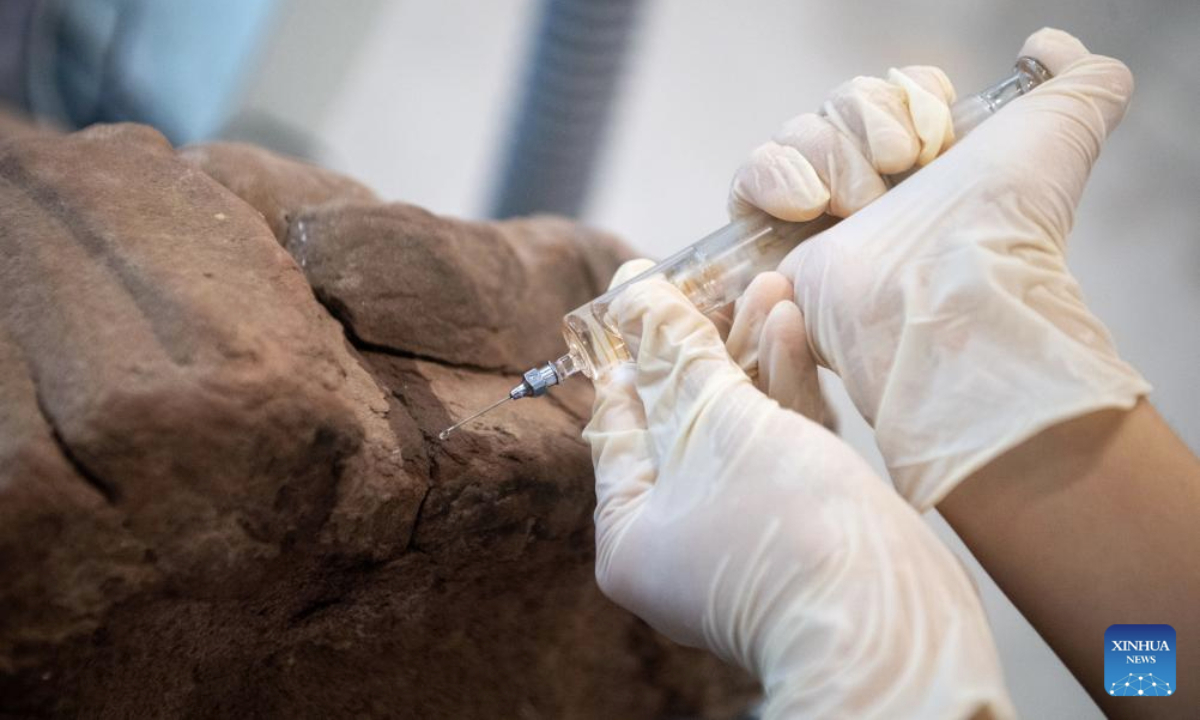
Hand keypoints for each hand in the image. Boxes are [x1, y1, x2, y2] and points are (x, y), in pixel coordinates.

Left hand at [584, 264, 1013, 717]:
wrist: (889, 627)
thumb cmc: (783, 528)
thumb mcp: (713, 422)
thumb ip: (675, 352)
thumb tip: (627, 286)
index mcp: (633, 534)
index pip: (621, 424)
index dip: (635, 352)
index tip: (645, 294)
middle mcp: (680, 541)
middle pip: (684, 421)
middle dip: (708, 345)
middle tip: (725, 281)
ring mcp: (744, 536)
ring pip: (740, 428)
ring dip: (754, 357)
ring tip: (770, 286)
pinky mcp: (803, 529)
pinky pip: (782, 450)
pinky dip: (786, 393)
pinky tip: (794, 330)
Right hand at [728, 28, 1148, 509]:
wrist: (951, 294)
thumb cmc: (1005, 220)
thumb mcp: (1063, 126)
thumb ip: (1077, 75)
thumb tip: (1046, 45)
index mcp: (933, 164)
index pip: (893, 92)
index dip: (905, 95)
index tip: (934, 134)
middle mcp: (878, 190)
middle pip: (838, 104)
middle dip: (866, 121)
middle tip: (898, 170)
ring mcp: (824, 218)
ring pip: (794, 134)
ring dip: (825, 151)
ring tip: (855, 203)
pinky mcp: (774, 244)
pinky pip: (747, 179)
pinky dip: (772, 177)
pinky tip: (808, 205)